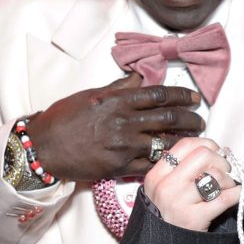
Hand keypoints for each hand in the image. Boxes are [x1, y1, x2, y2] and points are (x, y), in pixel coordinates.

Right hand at [27, 73, 203, 181]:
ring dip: (184, 141)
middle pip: (169, 118)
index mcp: (118, 101)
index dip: (183, 96)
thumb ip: (119, 87)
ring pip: (165, 143)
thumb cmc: (64, 118)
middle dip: (191, 119)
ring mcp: (124, 146)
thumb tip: (139, 77)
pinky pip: (151, 164)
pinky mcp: (120, 166)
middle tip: (200, 121)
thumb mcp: (91, 95)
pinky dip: (165, 161)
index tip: (195, 99)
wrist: (42, 147)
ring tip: (194, 140)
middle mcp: (124, 122)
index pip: (160, 95)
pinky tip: (175, 160)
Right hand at [144, 137, 241, 231]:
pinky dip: (241, 193)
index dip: (208, 145)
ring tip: (227, 189)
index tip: (217, 153)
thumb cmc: (168, 216)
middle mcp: (166, 186)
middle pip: (203, 155)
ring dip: (229, 181)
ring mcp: (179, 202)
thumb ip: (183, 170)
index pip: (185, 145)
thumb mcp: (164, 190)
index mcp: (156, 175)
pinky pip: (226, 198)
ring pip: (216, 176)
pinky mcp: (194, 219)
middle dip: (220, 161)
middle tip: (224, 172)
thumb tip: (218, 151)